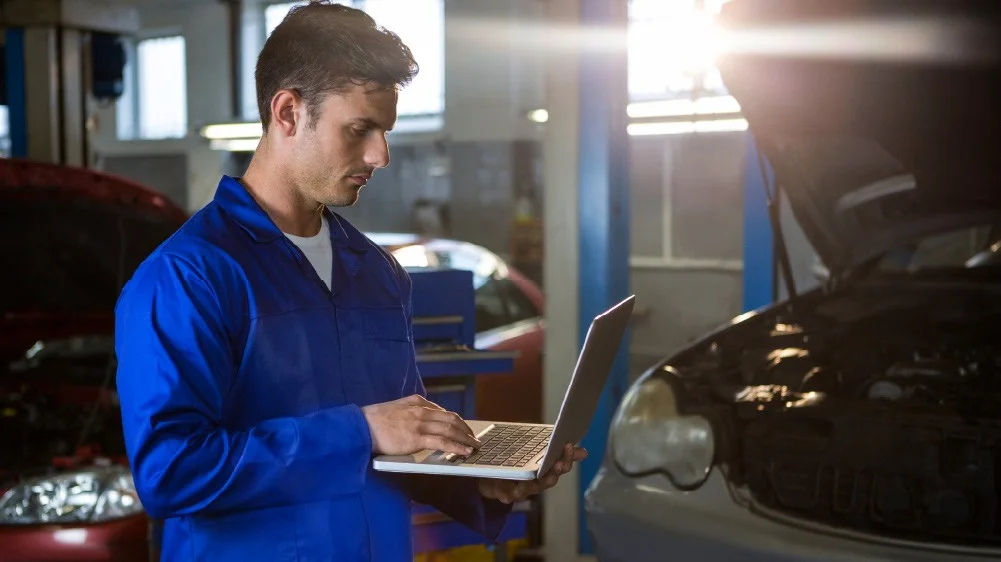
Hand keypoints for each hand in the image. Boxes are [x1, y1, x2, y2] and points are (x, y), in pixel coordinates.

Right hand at [362, 394, 481, 456]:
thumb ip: (410, 410)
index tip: (462, 428)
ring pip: (450, 429)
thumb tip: (421, 418)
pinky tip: (464, 451)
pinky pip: (443, 442)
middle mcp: (421, 410)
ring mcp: (420, 423)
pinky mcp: (417, 438)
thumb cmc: (373, 421)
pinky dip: (457, 447)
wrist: (361, 426)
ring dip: (465, 438)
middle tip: (473, 437)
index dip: (455, 421)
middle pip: (451, 419)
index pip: (442, 411)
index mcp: (416, 402)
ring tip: (474, 445)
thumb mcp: (395, 408)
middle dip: (465, 429)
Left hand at [477, 443, 587, 503]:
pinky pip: (513, 493)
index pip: (560, 466)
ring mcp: (522, 490)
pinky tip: (520, 482)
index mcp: (542, 472)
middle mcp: (535, 484)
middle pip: (551, 478)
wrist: (486, 481)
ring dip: (545, 479)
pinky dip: (518, 488)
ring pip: (536, 487)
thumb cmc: (512, 467)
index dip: (567, 457)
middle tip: (562, 458)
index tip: (569, 444)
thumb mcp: (531, 456)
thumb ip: (553, 451)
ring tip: (551, 468)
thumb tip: (584, 452)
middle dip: (558, 468)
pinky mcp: (506, 495)